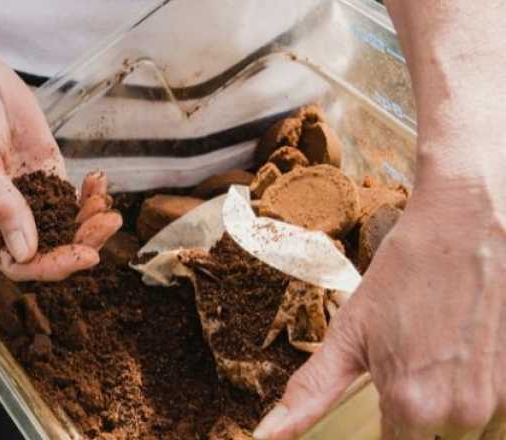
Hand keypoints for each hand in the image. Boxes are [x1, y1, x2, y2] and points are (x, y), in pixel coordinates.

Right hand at [0, 44, 120, 281]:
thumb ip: (1, 205)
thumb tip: (25, 252)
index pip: (15, 261)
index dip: (48, 266)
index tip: (80, 255)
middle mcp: (3, 214)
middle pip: (46, 248)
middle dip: (79, 243)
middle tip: (106, 226)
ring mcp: (27, 193)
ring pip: (63, 225)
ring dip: (89, 221)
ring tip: (107, 206)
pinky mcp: (45, 171)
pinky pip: (71, 195)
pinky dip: (89, 194)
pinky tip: (100, 183)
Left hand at [254, 165, 505, 438]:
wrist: (471, 225)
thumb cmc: (408, 273)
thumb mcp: (350, 332)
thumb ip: (312, 392)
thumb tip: (268, 435)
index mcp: (412, 406)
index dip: (385, 428)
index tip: (383, 395)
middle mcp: (463, 412)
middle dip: (418, 418)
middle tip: (412, 364)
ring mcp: (504, 399)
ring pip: (470, 430)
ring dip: (453, 408)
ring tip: (442, 354)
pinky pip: (500, 410)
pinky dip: (482, 392)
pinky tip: (468, 352)